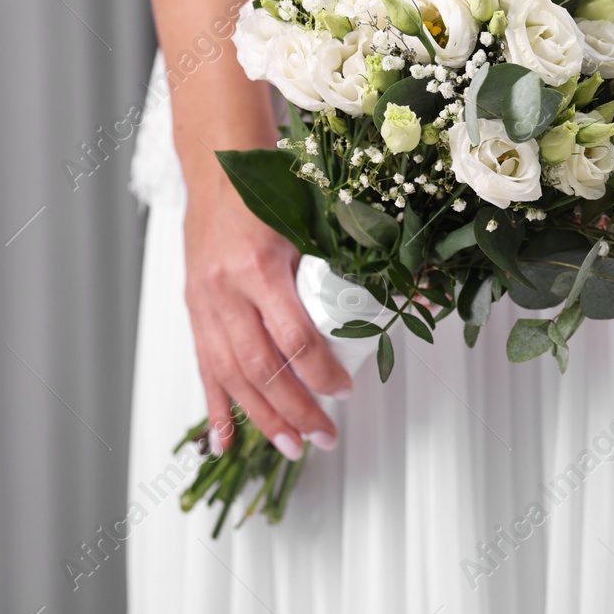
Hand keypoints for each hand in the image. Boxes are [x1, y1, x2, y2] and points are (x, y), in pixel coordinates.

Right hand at [183, 160, 352, 457]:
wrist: (219, 164)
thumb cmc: (273, 188)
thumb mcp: (318, 220)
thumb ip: (359, 260)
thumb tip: (420, 296)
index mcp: (261, 266)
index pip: (293, 338)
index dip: (321, 372)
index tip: (346, 391)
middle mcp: (226, 290)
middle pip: (260, 368)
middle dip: (294, 410)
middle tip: (323, 438)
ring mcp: (204, 303)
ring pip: (230, 376)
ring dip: (261, 419)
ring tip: (290, 449)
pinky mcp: (193, 309)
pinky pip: (202, 367)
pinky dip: (213, 408)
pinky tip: (222, 442)